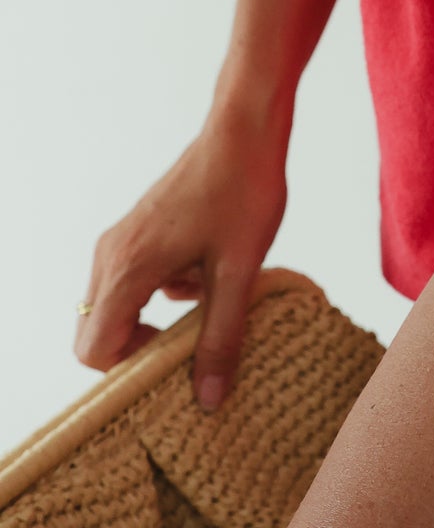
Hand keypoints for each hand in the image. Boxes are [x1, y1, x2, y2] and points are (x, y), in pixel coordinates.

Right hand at [73, 101, 289, 411]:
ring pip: (119, 305)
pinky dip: (166, 288)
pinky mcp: (140, 228)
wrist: (246, 126)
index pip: (94, 350)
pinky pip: (136, 279)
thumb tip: (207, 401)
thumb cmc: (243, 190)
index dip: (129, 370)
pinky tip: (212, 270)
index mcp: (127, 268)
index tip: (175, 365)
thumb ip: (221, 338)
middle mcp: (112, 254)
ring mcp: (123, 238)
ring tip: (212, 297)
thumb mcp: (239, 272)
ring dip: (158, 317)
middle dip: (141, 349)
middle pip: (98, 331)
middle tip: (192, 344)